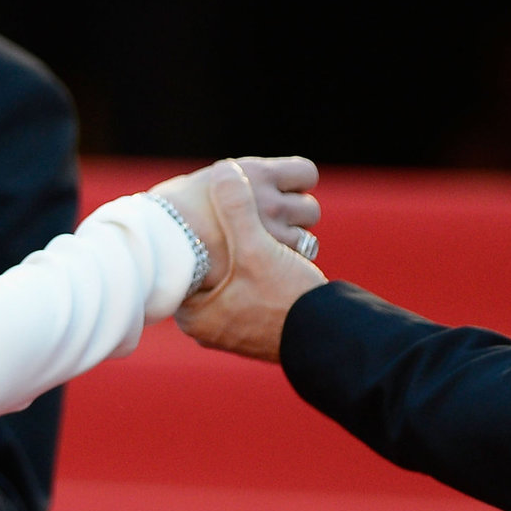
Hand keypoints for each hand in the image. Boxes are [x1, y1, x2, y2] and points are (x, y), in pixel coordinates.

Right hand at [147, 156, 321, 291]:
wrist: (158, 252)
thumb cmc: (164, 219)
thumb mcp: (191, 187)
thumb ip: (217, 186)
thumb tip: (222, 180)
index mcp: (253, 173)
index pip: (306, 173)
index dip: (297, 186)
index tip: (282, 196)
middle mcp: (269, 200)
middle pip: (309, 208)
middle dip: (293, 219)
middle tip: (268, 230)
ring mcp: (273, 233)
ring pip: (306, 238)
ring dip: (291, 244)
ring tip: (263, 252)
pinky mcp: (271, 262)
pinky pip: (294, 264)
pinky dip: (283, 267)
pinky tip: (261, 270)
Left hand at [176, 161, 326, 360]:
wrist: (330, 341)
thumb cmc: (289, 302)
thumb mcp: (258, 251)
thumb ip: (238, 210)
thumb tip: (225, 169)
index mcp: (193, 311)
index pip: (180, 260)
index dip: (197, 227)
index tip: (204, 207)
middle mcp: (207, 323)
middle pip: (206, 266)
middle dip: (227, 236)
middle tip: (241, 217)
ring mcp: (231, 326)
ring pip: (232, 273)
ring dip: (251, 248)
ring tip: (266, 233)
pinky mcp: (257, 324)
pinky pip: (252, 285)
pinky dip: (265, 265)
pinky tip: (279, 253)